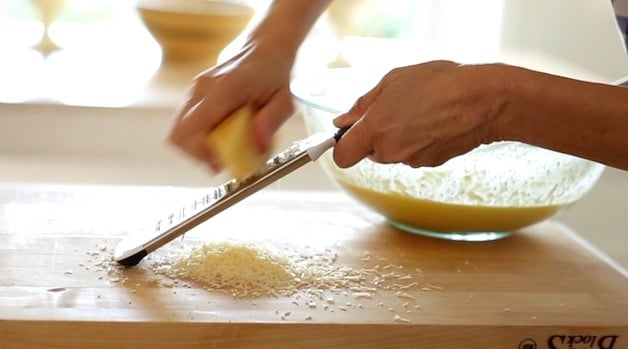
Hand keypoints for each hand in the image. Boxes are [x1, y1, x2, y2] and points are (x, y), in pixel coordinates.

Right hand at [168, 42, 294, 171]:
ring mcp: (195, 89)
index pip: (191, 128)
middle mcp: (202, 88)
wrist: (264, 48)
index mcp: (223, 90)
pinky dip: (200, 136)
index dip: (200, 153)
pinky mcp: (194, 94)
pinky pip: (187, 123)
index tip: (221, 162)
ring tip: (224, 148)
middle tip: (222, 161)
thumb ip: (271, 122)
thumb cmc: (275, 74)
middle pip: (179, 134)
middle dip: (198, 155)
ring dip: (198, 147)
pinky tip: (222, 135)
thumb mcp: (285, 100)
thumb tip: (257, 146)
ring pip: (179, 131)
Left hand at [332, 61, 507, 167]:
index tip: (348, 132)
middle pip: (369, 152)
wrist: (485, 100)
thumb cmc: (439, 83)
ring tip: (420, 111)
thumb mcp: (393, 81)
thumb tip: (341, 121)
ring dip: (398, 136)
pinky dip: (418, 141)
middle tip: (395, 109)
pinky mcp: (430, 164)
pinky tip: (434, 122)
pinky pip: (413, 154)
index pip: (342, 156)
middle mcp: (390, 152)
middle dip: (375, 134)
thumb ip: (362, 104)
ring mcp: (411, 161)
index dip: (342, 144)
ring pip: (392, 153)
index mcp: (375, 130)